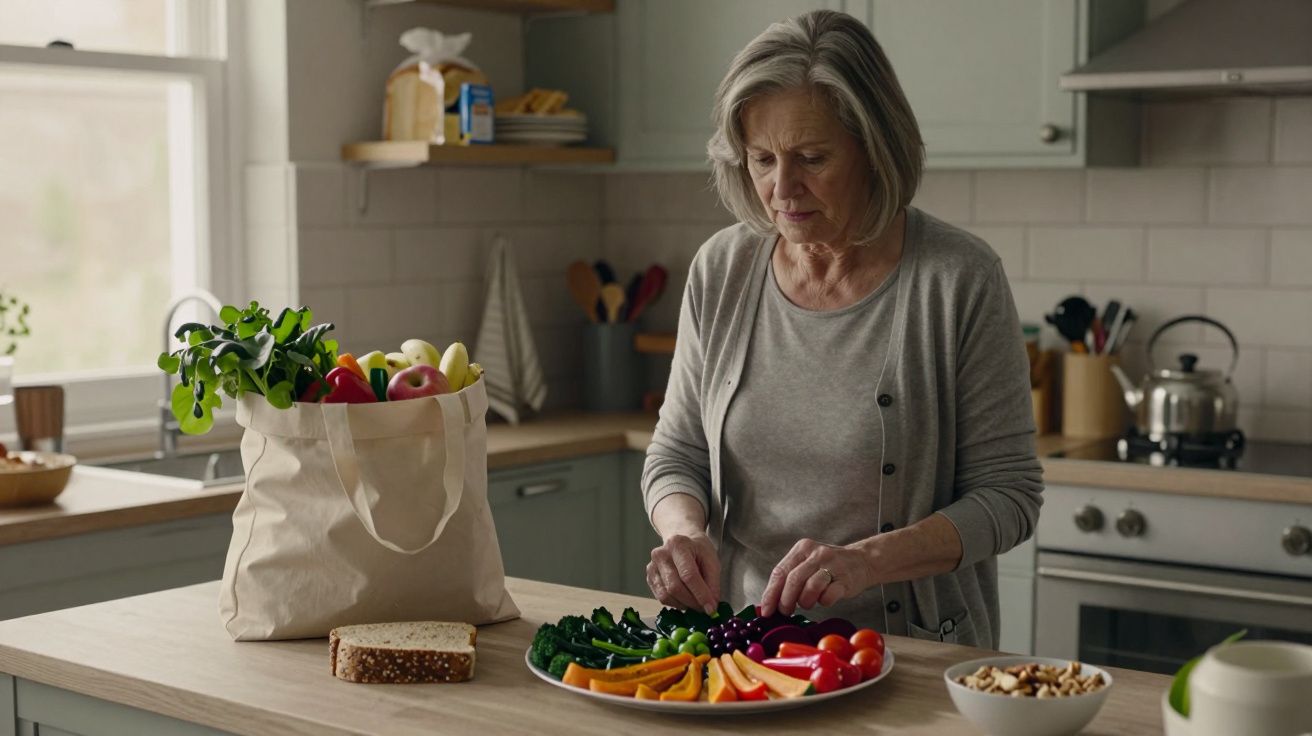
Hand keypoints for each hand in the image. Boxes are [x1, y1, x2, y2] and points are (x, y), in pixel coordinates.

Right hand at [646, 531, 720, 613]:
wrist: (681, 542)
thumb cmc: (697, 550)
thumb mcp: (712, 560)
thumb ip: (712, 582)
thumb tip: (711, 604)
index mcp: (678, 545)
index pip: (688, 575)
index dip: (700, 594)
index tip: (711, 608)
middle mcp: (661, 555)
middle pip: (675, 587)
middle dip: (692, 602)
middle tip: (705, 608)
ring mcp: (652, 566)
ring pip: (666, 595)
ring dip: (684, 604)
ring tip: (695, 602)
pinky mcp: (649, 577)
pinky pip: (661, 598)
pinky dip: (676, 603)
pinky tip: (685, 598)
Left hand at [759, 538, 877, 616]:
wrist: (861, 561)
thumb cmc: (828, 566)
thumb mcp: (807, 563)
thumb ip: (789, 578)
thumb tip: (769, 603)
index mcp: (802, 548)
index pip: (780, 572)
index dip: (771, 594)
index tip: (766, 610)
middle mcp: (817, 553)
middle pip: (793, 580)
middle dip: (786, 601)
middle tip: (786, 611)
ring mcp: (833, 565)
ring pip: (811, 587)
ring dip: (805, 602)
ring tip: (807, 603)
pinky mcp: (846, 579)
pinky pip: (829, 596)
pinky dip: (823, 602)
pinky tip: (824, 599)